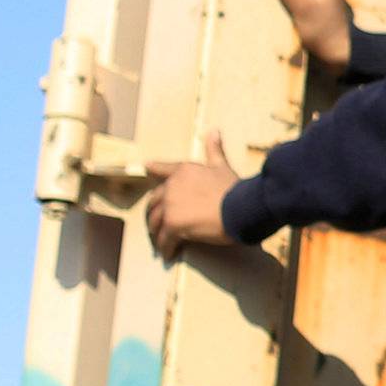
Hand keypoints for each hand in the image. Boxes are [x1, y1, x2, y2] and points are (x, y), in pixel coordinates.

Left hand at [145, 133, 239, 256]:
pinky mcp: (173, 225)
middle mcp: (172, 186)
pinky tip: (168, 255)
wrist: (239, 207)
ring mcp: (170, 206)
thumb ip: (214, 149)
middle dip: (153, 213)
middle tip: (155, 223)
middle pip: (154, 201)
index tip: (146, 168)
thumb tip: (214, 131)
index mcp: (183, 171)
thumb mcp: (222, 165)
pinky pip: (165, 240)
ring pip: (156, 222)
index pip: (163, 169)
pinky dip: (166, 249)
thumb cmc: (234, 188)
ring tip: (160, 242)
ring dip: (156, 233)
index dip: (154, 169)